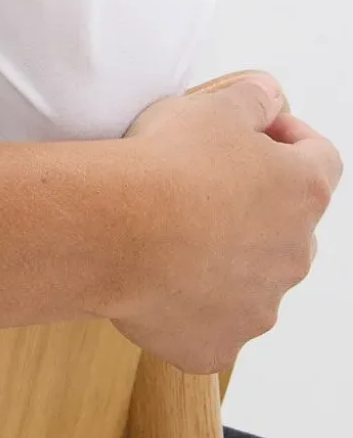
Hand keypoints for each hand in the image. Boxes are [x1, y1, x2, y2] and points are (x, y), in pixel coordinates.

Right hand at [105, 70, 342, 375]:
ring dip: (226, 254)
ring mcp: (258, 305)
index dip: (290, 137)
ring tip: (173, 228)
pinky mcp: (218, 342)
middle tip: (206, 180)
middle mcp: (294, 254)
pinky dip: (194, 301)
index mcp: (302, 192)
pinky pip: (213, 321)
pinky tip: (159, 272)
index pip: (321, 157)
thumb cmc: (166, 167)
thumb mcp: (214, 105)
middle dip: (257, 204)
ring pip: (253, 277)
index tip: (260, 128)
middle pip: (289, 224)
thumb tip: (268, 94)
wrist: (116, 231)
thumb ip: (252, 98)